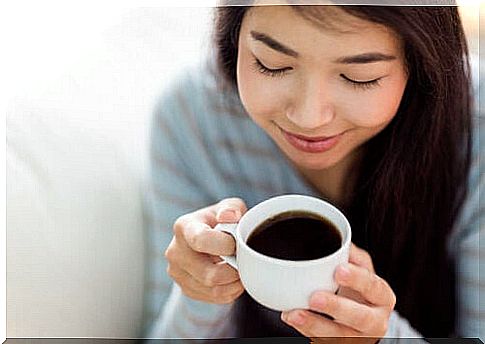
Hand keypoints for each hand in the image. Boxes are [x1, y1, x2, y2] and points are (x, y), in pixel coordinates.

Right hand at [164, 198, 246, 303]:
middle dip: (234, 270)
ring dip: (234, 283)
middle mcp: (175, 251)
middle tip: (244, 261)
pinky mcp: (185, 288)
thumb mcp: (229, 207)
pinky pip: (213, 298)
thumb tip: (231, 216)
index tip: (236, 243)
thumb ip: (233, 208)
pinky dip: (229, 291)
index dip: (225, 245)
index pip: (201, 240)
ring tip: (241, 269)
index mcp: (184, 227)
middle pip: (209, 274)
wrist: (207, 237)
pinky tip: (233, 279)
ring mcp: (177, 272)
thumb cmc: (220, 221)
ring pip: (212, 289)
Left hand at [281, 244, 395, 342]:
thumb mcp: (360, 270)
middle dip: (337, 307)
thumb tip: (338, 236)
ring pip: (339, 336)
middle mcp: (375, 321)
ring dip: (314, 324)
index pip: (374, 287)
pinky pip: (323, 342)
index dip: (358, 279)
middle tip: (315, 297)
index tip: (338, 270)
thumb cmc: (357, 290)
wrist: (358, 322)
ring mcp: (357, 338)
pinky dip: (305, 330)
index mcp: (382, 296)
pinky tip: (292, 318)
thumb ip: (351, 254)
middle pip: (360, 317)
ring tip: (294, 313)